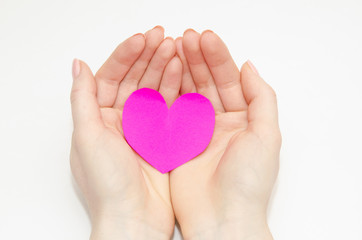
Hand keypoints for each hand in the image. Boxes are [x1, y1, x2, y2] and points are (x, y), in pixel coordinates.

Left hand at [70, 26, 180, 238]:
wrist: (134, 218)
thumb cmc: (107, 183)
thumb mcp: (87, 136)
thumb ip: (83, 98)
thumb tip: (78, 65)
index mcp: (98, 118)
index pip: (111, 77)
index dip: (126, 56)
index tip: (142, 40)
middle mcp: (120, 120)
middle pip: (134, 79)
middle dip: (148, 57)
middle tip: (163, 37)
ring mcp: (143, 127)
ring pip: (153, 89)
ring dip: (163, 68)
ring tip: (175, 49)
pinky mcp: (163, 136)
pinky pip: (169, 106)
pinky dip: (175, 89)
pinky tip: (181, 72)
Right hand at [170, 29, 280, 238]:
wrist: (222, 218)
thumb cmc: (247, 181)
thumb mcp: (266, 134)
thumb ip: (261, 96)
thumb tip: (248, 66)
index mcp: (243, 119)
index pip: (229, 80)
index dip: (218, 58)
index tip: (205, 38)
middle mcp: (220, 122)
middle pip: (207, 83)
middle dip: (198, 59)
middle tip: (187, 37)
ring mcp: (196, 131)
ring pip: (189, 93)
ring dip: (183, 70)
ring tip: (174, 46)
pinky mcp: (177, 141)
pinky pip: (172, 111)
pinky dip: (168, 92)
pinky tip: (164, 74)